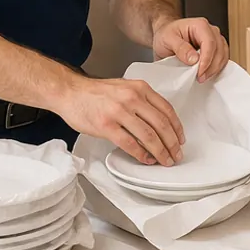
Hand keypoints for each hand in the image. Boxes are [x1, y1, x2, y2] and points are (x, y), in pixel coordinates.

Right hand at [56, 76, 185, 166]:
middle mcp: (132, 98)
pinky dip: (141, 154)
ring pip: (149, 136)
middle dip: (172, 143)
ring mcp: (119, 111)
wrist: (69, 92)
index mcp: (140, 88)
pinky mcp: (106, 125)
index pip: (167, 109)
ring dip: (160, 152)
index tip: (180, 139)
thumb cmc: (95, 93)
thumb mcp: (124, 88)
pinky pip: (130, 143)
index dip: (177, 128)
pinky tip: (146, 159)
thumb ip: (142, 101)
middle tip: (176, 154)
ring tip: (164, 160)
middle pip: (161, 124)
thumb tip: (158, 123)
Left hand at [153, 17, 228, 81]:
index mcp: (200, 25)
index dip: (207, 59)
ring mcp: (215, 39)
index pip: (210, 42)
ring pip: (223, 55)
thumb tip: (194, 59)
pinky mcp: (216, 48)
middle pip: (219, 49)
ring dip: (215, 68)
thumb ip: (180, 48)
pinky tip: (207, 73)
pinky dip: (217, 68)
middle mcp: (210, 31)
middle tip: (200, 77)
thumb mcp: (167, 39)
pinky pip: (222, 58)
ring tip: (202, 77)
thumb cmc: (166, 34)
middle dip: (211, 66)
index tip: (200, 72)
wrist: (165, 35)